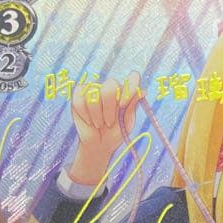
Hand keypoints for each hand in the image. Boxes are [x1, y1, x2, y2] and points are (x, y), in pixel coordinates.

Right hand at [68, 69, 141, 186]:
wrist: (99, 144)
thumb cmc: (115, 132)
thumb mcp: (127, 122)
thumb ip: (132, 106)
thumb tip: (143, 91)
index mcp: (125, 91)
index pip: (133, 77)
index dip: (130, 87)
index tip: (123, 104)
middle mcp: (110, 86)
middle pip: (110, 86)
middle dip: (109, 109)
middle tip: (109, 123)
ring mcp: (94, 88)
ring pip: (94, 96)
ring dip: (96, 116)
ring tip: (99, 124)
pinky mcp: (79, 94)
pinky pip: (79, 100)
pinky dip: (85, 114)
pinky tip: (89, 121)